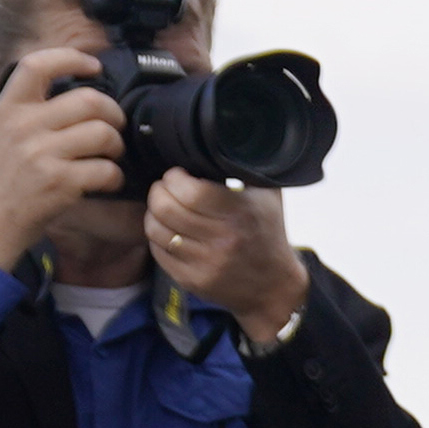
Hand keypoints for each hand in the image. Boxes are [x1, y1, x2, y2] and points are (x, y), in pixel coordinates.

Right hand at [0, 47, 124, 274]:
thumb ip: (25, 109)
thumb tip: (66, 87)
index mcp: (7, 108)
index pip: (37, 65)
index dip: (70, 58)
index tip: (93, 65)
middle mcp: (23, 126)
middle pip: (89, 101)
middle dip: (113, 113)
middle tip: (114, 126)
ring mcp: (42, 154)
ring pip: (104, 134)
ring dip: (116, 146)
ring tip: (108, 155)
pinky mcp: (60, 182)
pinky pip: (107, 169)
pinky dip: (114, 176)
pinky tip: (105, 181)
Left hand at [140, 173, 308, 346]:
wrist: (275, 287)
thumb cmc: (269, 234)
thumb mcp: (268, 197)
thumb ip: (248, 168)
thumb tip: (222, 140)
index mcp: (241, 214)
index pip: (189, 191)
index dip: (174, 178)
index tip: (178, 175)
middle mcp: (223, 240)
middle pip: (166, 208)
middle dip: (158, 192)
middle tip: (164, 189)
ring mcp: (206, 263)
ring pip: (156, 229)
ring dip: (153, 214)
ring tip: (164, 209)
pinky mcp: (193, 281)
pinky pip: (158, 252)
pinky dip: (158, 238)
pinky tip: (169, 231)